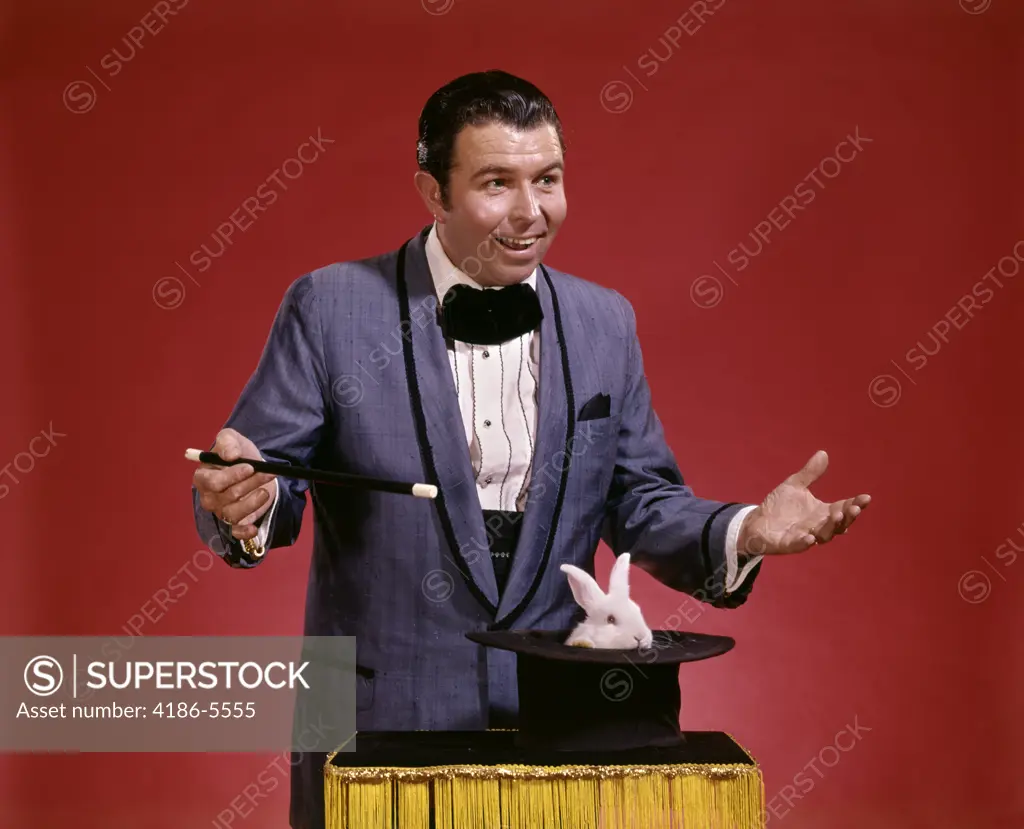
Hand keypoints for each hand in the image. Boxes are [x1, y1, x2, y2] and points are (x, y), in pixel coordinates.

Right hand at [193, 428, 276, 541]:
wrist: (255, 467)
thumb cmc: (238, 454)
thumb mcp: (231, 439)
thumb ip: (227, 442)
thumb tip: (230, 455)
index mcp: (203, 477)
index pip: (214, 482)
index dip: (233, 475)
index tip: (250, 467)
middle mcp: (209, 497)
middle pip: (228, 496)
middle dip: (251, 483)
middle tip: (267, 473)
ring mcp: (221, 511)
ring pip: (235, 513)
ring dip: (254, 501)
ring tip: (265, 490)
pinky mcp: (235, 522)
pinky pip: (236, 532)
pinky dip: (245, 532)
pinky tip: (254, 527)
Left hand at [737, 450, 870, 555]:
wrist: (756, 522)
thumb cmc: (779, 506)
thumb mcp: (794, 485)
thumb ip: (810, 473)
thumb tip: (823, 453)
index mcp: (822, 512)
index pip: (844, 507)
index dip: (855, 503)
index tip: (866, 497)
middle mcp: (818, 525)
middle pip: (839, 524)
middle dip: (848, 516)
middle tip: (855, 508)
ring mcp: (806, 536)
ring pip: (825, 535)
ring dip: (831, 527)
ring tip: (836, 515)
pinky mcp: (790, 544)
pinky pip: (800, 545)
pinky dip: (805, 542)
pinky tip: (810, 538)